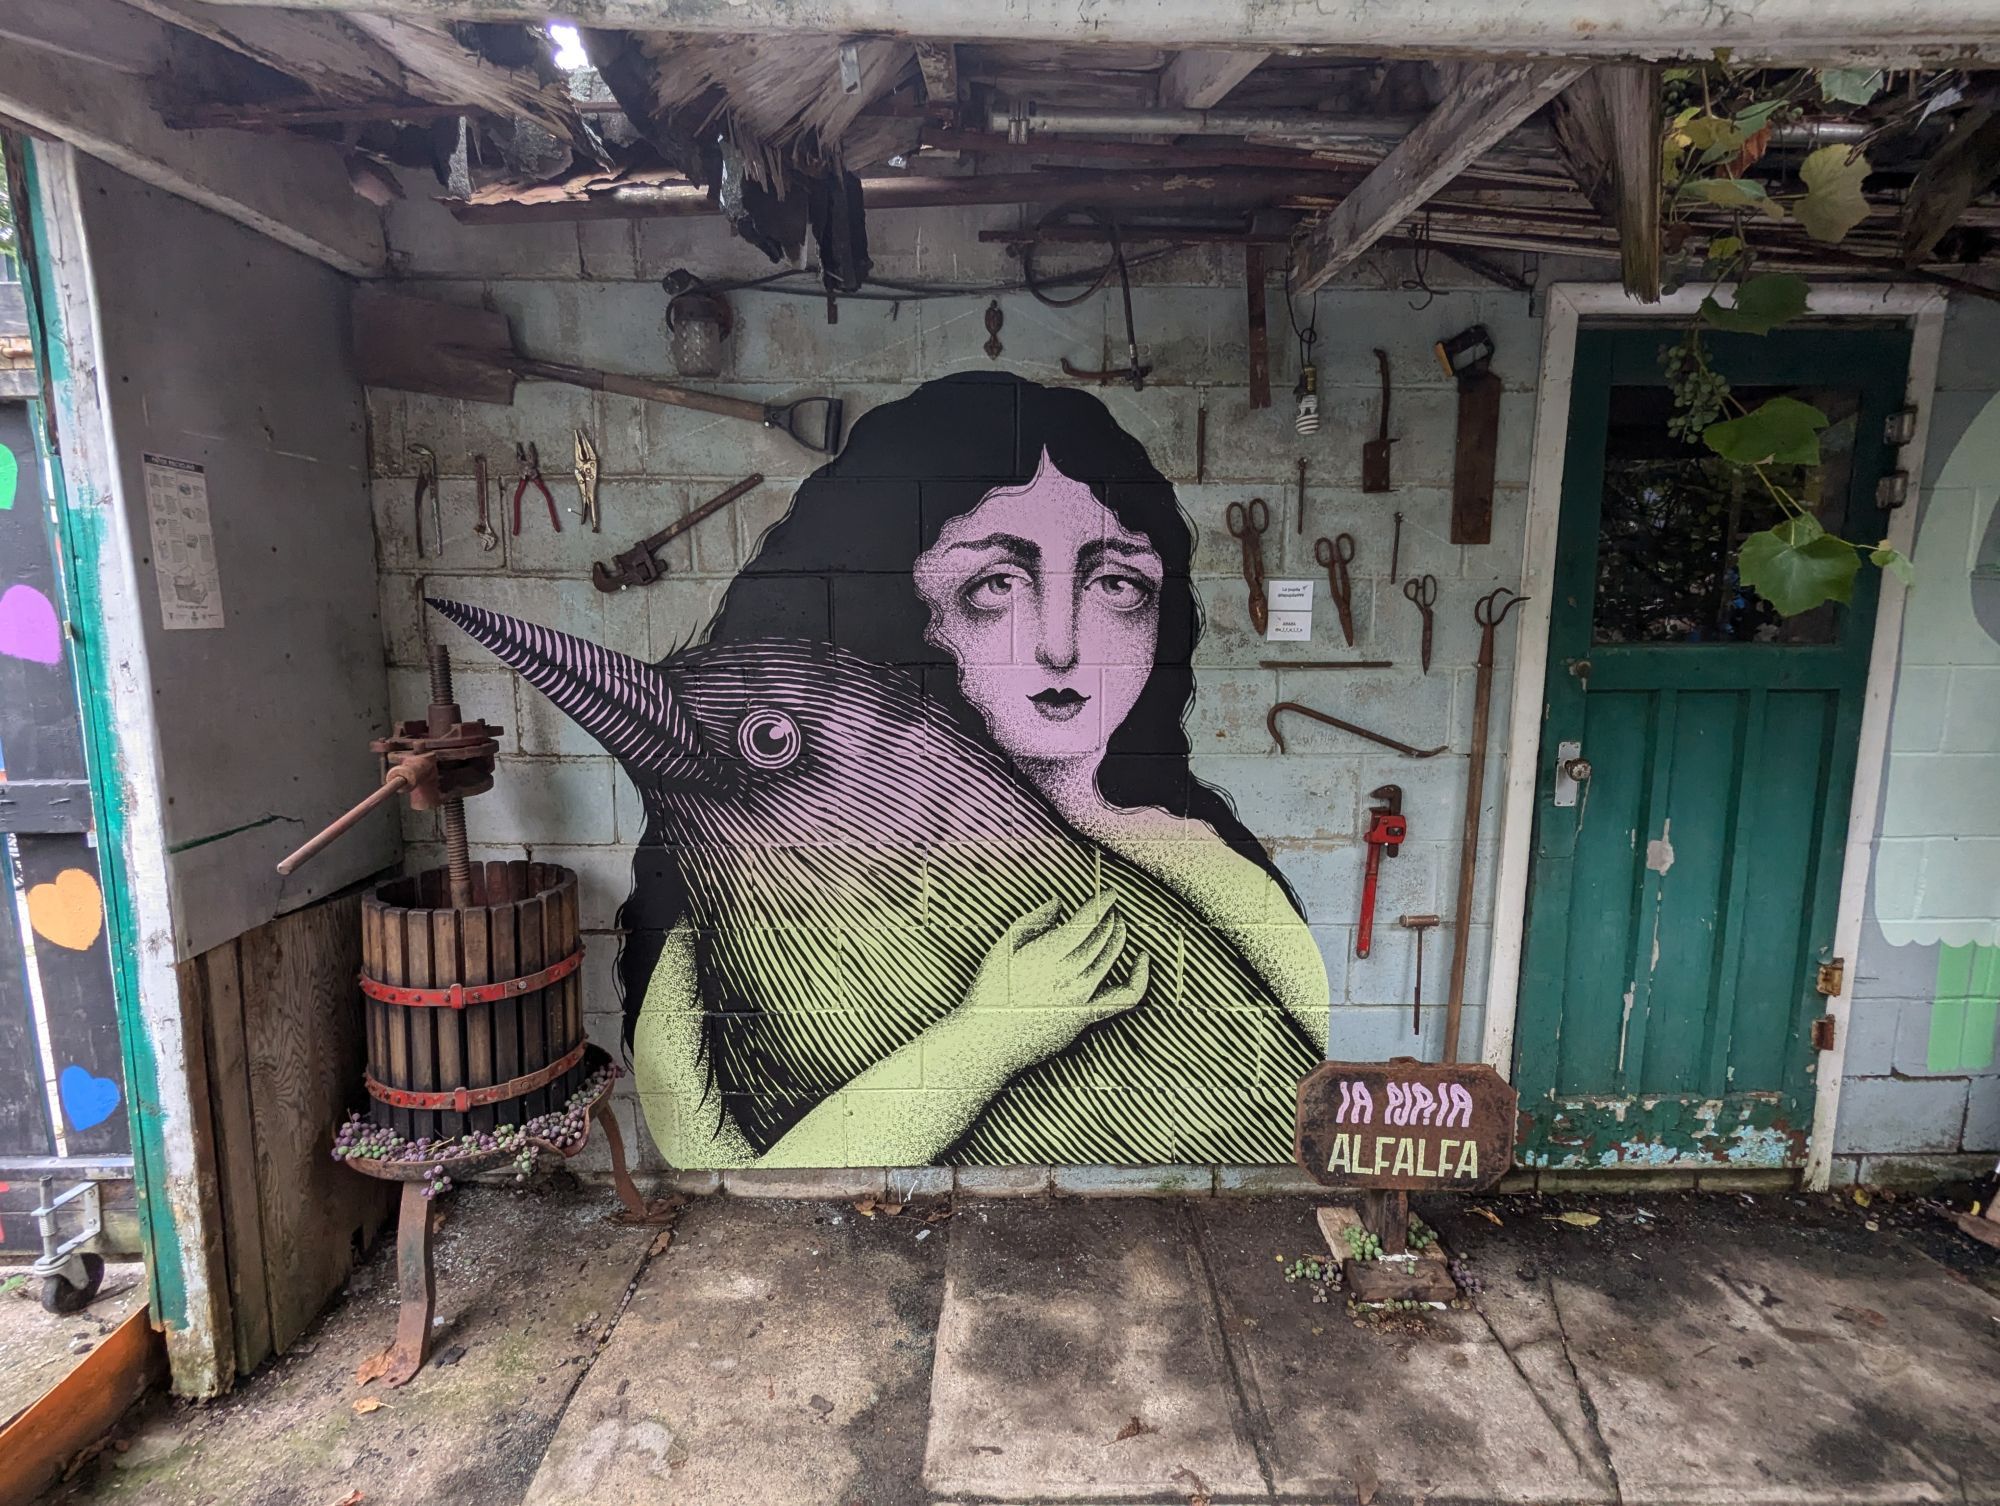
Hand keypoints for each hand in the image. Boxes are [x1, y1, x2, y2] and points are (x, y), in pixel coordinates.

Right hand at [956, 892, 1150, 1073]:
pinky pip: (1124, 996)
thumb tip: (1058, 903)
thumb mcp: (1002, 948)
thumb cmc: (989, 993)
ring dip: (1119, 936)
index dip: (1104, 903)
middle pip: (1103, 937)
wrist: (988, 1043)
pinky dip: (1139, 976)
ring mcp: (1081, 998)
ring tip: (1118, 925)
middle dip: (1111, 917)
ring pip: (1112, 958)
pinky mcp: (1086, 1017)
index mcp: (1047, 954)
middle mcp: (1068, 975)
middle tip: (1112, 907)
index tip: (1110, 893)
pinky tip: (1142, 960)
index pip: (1088, 921)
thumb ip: (1032, 922)